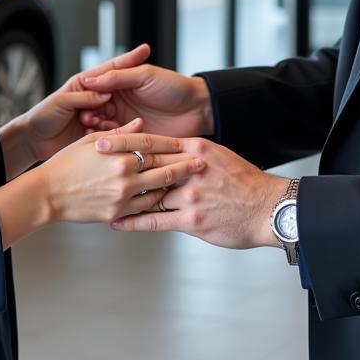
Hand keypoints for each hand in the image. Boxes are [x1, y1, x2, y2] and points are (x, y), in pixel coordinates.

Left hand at [19, 44, 152, 162]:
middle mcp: (94, 97)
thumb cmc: (42, 116)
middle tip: (146, 92)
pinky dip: (118, 131)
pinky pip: (112, 130)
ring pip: (119, 112)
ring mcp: (98, 115)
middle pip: (119, 90)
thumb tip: (105, 93)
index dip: (129, 59)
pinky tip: (126, 134)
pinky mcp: (97, 133)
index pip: (111, 68)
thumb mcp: (62, 101)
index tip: (145, 49)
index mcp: (85, 84)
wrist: (33, 141)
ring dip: (127, 116)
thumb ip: (85, 96)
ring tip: (138, 120)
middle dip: (134, 91)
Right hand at [40, 119, 205, 223]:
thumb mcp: (90, 141)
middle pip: (163, 166)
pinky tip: (169, 197)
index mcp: (118, 151)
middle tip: (203, 163)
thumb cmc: (66, 164)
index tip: (189, 142)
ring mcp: (122, 195)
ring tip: (193, 182)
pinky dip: (159, 201)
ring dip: (177, 185)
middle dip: (185, 164)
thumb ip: (120, 133)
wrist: (47, 194)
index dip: (173, 143)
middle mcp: (123, 173)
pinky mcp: (118, 213)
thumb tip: (141, 124)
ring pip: (159, 188)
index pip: (153, 144)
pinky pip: (146, 207)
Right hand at [79, 59, 213, 138]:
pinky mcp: (138, 144)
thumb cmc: (174, 87)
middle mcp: (121, 108)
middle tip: (90, 123)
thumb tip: (89, 79)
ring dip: (101, 135)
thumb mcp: (144, 76)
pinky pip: (121, 147)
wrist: (199, 107)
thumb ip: (117, 77)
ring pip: (106, 133)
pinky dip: (115, 148)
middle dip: (91, 120)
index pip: (96, 97)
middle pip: (97, 116)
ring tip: (99, 136)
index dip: (89, 103)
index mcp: (120, 89)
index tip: (85, 110)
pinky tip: (111, 148)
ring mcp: (129, 127)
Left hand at [105, 137, 285, 248]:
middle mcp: (191, 170)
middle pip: (147, 163)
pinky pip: (156, 220)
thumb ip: (193, 155)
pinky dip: (134, 222)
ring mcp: (191, 196)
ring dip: (121, 195)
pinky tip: (117, 222)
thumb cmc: (244, 183)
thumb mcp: (219, 158)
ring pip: (148, 193)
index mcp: (197, 151)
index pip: (155, 142)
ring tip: (98, 194)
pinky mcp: (193, 220)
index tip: (104, 137)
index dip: (126, 140)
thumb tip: (171, 151)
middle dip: (117, 161)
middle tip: (92, 158)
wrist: (268, 209)